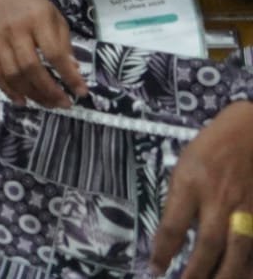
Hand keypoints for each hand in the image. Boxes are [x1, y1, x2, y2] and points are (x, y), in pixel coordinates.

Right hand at [0, 0, 87, 107]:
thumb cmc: (35, 6)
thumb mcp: (56, 18)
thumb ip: (64, 44)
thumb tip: (73, 72)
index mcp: (38, 20)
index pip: (54, 53)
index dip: (68, 75)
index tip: (81, 91)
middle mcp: (15, 30)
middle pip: (30, 66)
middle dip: (49, 90)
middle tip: (63, 103)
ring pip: (12, 73)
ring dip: (31, 94)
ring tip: (48, 104)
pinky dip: (8, 90)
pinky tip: (22, 101)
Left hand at [150, 101, 252, 278]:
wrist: (251, 132)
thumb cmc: (211, 148)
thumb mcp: (184, 167)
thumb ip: (179, 201)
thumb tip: (173, 236)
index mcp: (191, 184)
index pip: (172, 225)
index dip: (162, 251)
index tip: (155, 269)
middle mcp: (219, 199)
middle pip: (208, 244)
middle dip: (196, 272)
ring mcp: (246, 208)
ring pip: (239, 251)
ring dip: (225, 274)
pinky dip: (249, 264)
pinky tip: (241, 273)